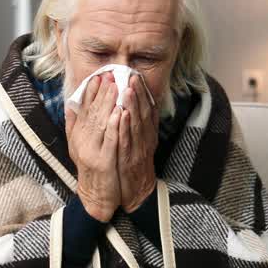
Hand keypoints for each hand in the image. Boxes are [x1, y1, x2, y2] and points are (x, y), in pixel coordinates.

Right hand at [66, 73, 121, 221]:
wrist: (96, 195)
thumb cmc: (91, 168)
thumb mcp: (78, 145)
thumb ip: (74, 125)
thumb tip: (72, 104)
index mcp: (78, 136)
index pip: (83, 110)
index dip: (90, 92)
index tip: (97, 76)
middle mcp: (82, 141)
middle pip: (92, 112)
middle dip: (102, 92)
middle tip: (110, 75)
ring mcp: (92, 151)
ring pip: (101, 123)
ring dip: (109, 104)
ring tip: (116, 87)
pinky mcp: (103, 161)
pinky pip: (110, 140)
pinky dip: (115, 126)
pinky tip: (121, 112)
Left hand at [118, 73, 157, 211]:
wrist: (137, 192)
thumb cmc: (133, 166)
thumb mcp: (137, 143)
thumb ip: (135, 126)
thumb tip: (130, 107)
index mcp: (145, 133)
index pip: (144, 109)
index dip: (141, 92)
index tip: (135, 75)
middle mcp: (145, 139)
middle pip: (142, 113)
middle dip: (138, 93)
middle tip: (132, 75)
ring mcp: (139, 149)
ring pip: (137, 124)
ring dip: (133, 106)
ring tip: (127, 89)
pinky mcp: (131, 160)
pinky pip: (128, 142)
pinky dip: (126, 128)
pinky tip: (122, 116)